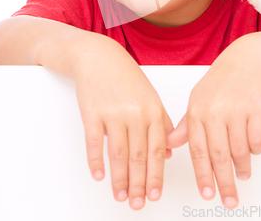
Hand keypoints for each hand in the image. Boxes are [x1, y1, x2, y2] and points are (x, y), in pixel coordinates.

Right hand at [73, 43, 174, 209]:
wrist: (99, 57)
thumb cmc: (126, 76)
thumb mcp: (150, 96)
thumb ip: (161, 122)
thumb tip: (168, 152)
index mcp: (153, 110)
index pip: (158, 150)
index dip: (157, 176)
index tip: (155, 193)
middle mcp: (135, 113)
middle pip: (138, 156)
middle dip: (139, 184)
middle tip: (137, 203)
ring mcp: (113, 113)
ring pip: (118, 154)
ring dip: (119, 179)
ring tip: (120, 195)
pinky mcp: (92, 112)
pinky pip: (94, 143)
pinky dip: (96, 161)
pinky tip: (98, 175)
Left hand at [166, 35, 260, 208]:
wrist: (249, 57)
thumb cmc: (223, 79)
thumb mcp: (199, 97)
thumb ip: (187, 123)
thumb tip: (172, 144)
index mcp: (197, 110)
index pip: (197, 151)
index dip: (202, 175)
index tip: (207, 194)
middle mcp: (214, 111)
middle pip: (219, 156)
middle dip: (224, 183)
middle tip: (229, 200)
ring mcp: (236, 110)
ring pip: (240, 151)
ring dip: (243, 167)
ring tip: (244, 173)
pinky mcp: (257, 109)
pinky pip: (258, 141)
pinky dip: (257, 149)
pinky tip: (254, 150)